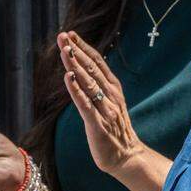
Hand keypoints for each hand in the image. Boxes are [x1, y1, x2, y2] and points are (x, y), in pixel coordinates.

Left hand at [58, 32, 143, 175]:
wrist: (127, 156)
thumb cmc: (115, 130)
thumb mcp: (110, 104)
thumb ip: (99, 88)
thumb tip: (82, 71)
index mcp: (114, 89)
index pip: (97, 63)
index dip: (84, 47)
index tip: (71, 34)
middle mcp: (111, 95)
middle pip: (92, 68)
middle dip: (76, 51)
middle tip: (63, 36)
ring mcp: (105, 109)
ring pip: (88, 83)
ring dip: (76, 65)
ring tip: (65, 50)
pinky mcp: (97, 124)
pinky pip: (85, 104)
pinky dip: (76, 90)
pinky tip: (68, 78)